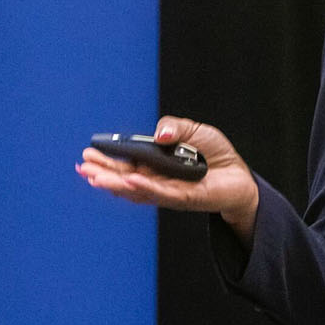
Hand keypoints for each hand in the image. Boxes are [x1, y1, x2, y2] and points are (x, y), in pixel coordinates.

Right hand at [78, 116, 260, 239]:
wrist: (240, 174)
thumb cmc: (215, 154)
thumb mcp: (194, 130)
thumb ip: (174, 126)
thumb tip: (159, 133)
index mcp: (155, 165)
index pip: (125, 164)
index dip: (107, 161)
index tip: (87, 155)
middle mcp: (157, 179)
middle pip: (125, 178)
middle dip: (104, 173)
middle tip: (84, 167)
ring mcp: (169, 191)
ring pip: (138, 189)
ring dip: (116, 184)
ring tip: (96, 178)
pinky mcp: (185, 198)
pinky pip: (162, 193)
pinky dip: (146, 188)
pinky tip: (130, 182)